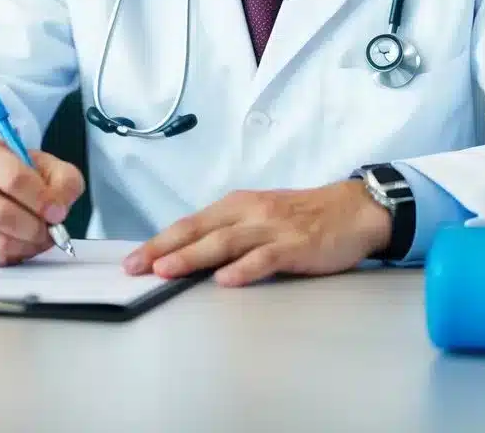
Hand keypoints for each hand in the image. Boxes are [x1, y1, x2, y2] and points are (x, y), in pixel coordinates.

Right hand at [0, 136, 84, 265]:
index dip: (40, 200)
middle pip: (0, 213)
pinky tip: (18, 246)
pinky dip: (8, 257)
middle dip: (34, 229)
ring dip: (25, 246)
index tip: (58, 213)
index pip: (13, 178)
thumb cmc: (13, 173)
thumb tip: (58, 211)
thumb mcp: (44, 166)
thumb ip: (63, 181)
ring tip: (38, 240)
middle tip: (50, 233)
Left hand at [122, 180, 392, 286]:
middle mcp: (249, 212)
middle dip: (163, 249)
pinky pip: (265, 257)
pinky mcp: (295, 245)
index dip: (159, 241)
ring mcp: (271, 228)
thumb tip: (189, 255)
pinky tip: (225, 280)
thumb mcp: (259, 216)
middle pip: (199, 230)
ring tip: (167, 270)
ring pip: (225, 243)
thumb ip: (229, 232)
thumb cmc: (302, 216)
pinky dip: (244, 269)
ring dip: (193, 256)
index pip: (189, 224)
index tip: (132, 260)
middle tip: (135, 267)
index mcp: (236, 205)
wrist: (352, 209)